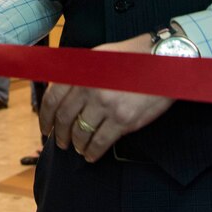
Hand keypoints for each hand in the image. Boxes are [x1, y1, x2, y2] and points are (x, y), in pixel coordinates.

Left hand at [38, 34, 173, 162]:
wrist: (165, 62)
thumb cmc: (134, 57)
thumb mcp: (100, 56)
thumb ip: (80, 73)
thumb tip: (63, 93)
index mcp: (82, 70)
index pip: (53, 98)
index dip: (46, 117)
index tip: (45, 127)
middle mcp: (90, 87)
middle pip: (65, 118)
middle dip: (60, 134)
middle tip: (60, 142)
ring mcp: (106, 105)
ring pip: (81, 133)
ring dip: (76, 144)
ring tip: (78, 147)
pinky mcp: (123, 120)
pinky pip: (100, 142)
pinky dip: (92, 152)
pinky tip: (91, 154)